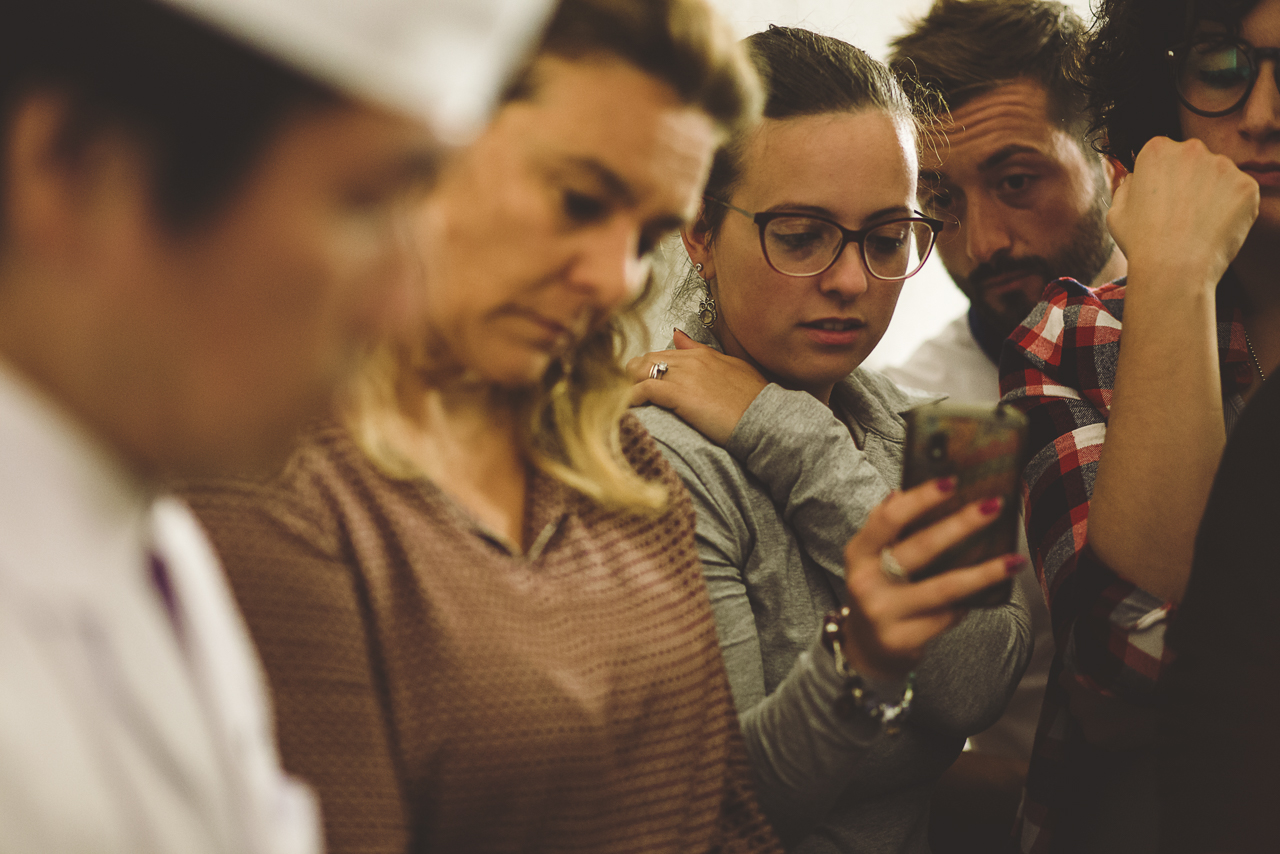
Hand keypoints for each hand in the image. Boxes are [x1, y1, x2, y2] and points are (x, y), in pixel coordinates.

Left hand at [626, 328, 768, 445]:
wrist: (766, 419)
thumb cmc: (754, 400)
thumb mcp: (732, 368)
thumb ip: (702, 351)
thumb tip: (678, 336)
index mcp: (702, 354)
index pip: (661, 353)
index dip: (646, 368)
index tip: (639, 381)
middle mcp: (691, 360)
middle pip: (646, 360)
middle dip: (632, 376)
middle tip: (624, 393)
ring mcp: (685, 376)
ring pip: (641, 371)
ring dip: (627, 385)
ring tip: (621, 401)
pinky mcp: (680, 395)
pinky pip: (645, 390)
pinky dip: (631, 397)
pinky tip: (626, 408)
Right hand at [840, 478, 1021, 682]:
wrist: (865, 649)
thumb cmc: (878, 591)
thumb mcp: (872, 559)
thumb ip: (886, 527)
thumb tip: (903, 492)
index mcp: (858, 553)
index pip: (888, 519)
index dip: (919, 498)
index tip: (951, 481)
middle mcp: (865, 582)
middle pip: (921, 548)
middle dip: (962, 524)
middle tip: (995, 506)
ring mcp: (883, 613)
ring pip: (944, 588)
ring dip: (984, 573)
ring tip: (1013, 560)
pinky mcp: (902, 639)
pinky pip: (947, 616)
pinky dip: (968, 603)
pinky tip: (986, 594)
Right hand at [1107, 136, 1258, 292]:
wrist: (1174, 269)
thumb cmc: (1141, 243)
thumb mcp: (1116, 212)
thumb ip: (1127, 187)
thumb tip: (1136, 180)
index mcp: (1156, 150)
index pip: (1163, 153)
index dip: (1161, 178)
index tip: (1161, 199)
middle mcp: (1191, 149)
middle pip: (1193, 160)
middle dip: (1189, 181)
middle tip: (1180, 214)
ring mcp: (1223, 166)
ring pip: (1219, 176)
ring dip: (1211, 193)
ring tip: (1197, 224)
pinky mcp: (1246, 185)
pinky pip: (1239, 194)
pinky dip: (1230, 209)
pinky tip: (1214, 228)